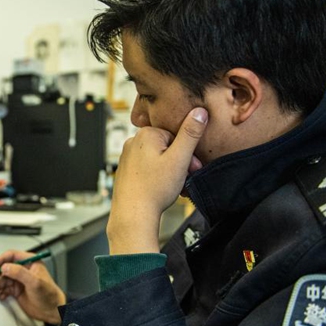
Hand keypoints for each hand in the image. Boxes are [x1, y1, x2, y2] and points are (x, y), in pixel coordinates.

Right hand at [0, 250, 65, 324]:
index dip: (1, 260)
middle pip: (4, 268)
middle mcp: (23, 270)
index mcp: (30, 262)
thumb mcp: (35, 282)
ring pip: (2, 279)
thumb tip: (5, 267)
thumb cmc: (50, 295)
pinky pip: (4, 289)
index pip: (12, 256)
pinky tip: (0, 296)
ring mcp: (19, 280)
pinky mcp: (16, 290)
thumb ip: (20, 273)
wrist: (52, 311)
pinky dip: (0, 292)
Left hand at [107, 107, 207, 254]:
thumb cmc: (154, 189)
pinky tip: (159, 188)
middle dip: (178, 162)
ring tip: (172, 186)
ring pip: (157, 159)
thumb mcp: (179, 159)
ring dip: (169, 170)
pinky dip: (156, 176)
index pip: (175, 137)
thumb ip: (190, 134)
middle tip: (184, 178)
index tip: (192, 168)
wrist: (133, 214)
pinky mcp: (125, 170)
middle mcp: (132, 142)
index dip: (186, 154)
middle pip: (166, 147)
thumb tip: (200, 111)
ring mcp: (126, 156)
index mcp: (145, 134)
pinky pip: (147, 168)